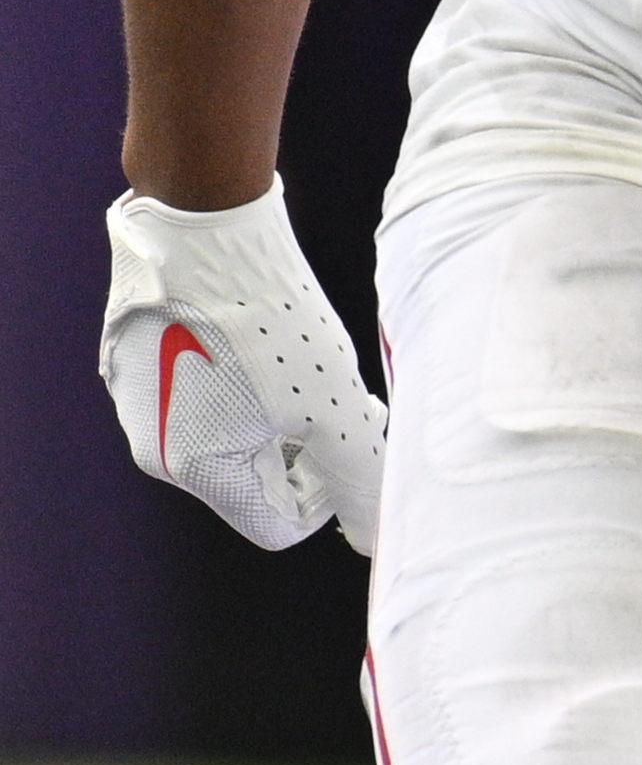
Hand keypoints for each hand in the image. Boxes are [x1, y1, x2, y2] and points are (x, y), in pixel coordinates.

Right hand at [103, 187, 383, 554]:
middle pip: (256, 475)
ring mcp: (139, 395)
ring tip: (315, 357)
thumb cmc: (269, 319)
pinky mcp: (140, 352)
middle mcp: (153, 442)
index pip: (275, 523)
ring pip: (235, 426)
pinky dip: (250, 371)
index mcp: (191, 469)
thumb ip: (358, 476)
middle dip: (311, 445)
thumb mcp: (332, 405)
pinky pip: (207, 384)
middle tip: (349, 395)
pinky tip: (272, 329)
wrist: (203, 225)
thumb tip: (377, 539)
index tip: (355, 438)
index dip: (331, 494)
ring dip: (285, 407)